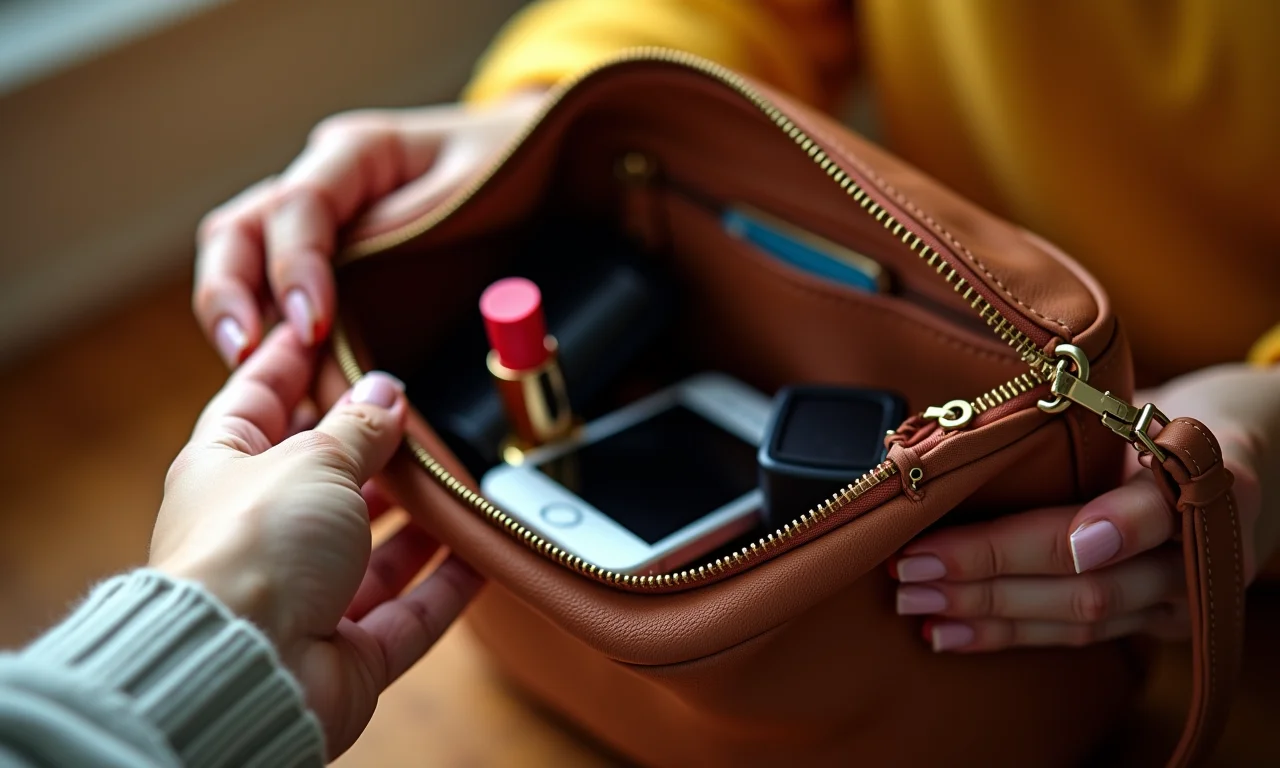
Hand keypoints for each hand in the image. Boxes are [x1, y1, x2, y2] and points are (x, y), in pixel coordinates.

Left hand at [150, 325, 482, 755]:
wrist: (247, 668)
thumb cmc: (251, 550)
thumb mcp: (313, 459)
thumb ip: (357, 427)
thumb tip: (385, 393)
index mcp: (223, 471)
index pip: (256, 399)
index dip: (288, 362)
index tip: (319, 331)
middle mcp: (260, 534)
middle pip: (324, 478)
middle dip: (371, 448)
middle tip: (417, 412)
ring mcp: (303, 596)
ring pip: (372, 550)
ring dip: (417, 520)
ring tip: (461, 482)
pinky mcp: (346, 650)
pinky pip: (408, 612)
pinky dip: (446, 585)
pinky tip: (483, 552)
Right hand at [193, 92, 544, 366]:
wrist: (527, 165)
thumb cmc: (506, 172)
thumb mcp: (475, 192)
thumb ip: (418, 240)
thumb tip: (372, 315)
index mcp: (357, 154)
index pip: (299, 204)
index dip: (296, 267)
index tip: (313, 327)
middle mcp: (321, 186)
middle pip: (240, 232)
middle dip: (229, 294)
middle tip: (244, 355)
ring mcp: (313, 226)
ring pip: (242, 265)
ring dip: (236, 320)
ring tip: (249, 377)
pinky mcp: (322, 266)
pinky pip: (275, 299)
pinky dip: (272, 341)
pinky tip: (286, 390)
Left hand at [890, 363, 1279, 651]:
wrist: (1238, 465)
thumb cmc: (1171, 419)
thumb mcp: (1148, 401)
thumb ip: (1091, 415)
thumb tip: (987, 422)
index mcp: (1209, 480)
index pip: (1163, 507)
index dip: (1122, 524)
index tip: (1079, 538)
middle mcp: (1202, 553)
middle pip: (1097, 576)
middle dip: (997, 572)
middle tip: (915, 564)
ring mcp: (1177, 600)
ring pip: (1079, 616)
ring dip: (987, 612)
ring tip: (913, 601)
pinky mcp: (1153, 626)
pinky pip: (1074, 637)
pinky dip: (1007, 635)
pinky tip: (947, 634)